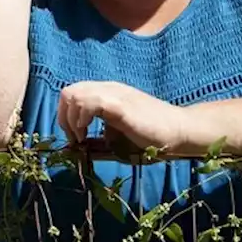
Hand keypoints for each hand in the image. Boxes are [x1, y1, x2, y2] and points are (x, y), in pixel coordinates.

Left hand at [58, 82, 188, 153]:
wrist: (178, 131)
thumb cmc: (150, 138)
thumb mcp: (117, 141)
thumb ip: (97, 144)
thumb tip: (75, 153)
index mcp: (107, 93)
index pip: (73, 93)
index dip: (65, 116)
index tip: (74, 138)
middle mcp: (107, 89)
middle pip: (68, 91)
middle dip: (63, 117)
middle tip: (75, 139)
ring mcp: (114, 94)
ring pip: (74, 94)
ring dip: (71, 120)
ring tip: (81, 139)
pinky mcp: (120, 104)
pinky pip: (89, 102)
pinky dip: (81, 120)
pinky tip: (87, 135)